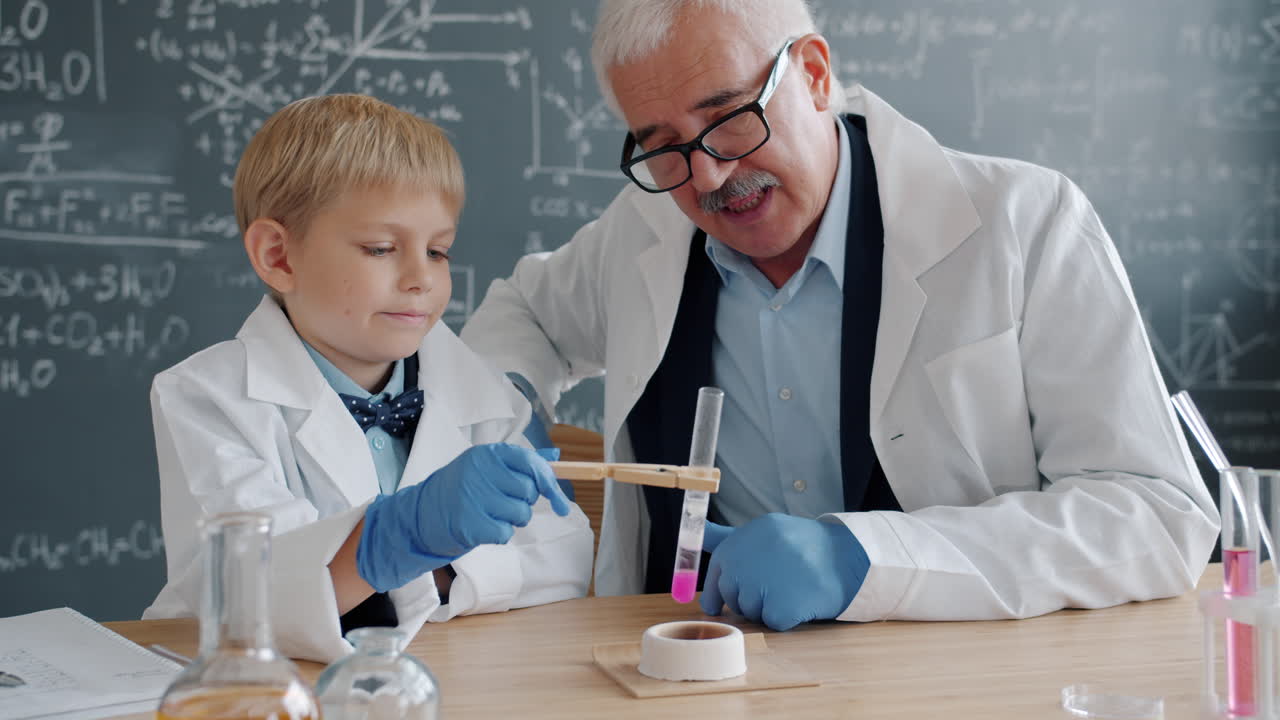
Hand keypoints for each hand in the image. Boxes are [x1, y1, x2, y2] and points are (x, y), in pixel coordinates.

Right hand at [357, 444, 570, 591]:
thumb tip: (556, 456)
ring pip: (520, 513)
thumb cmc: (460, 491)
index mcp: (485, 454)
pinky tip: (482, 527)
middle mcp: (479, 472)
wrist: (420, 516)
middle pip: (528, 491)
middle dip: (523, 503)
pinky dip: (499, 535)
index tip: (560, 502)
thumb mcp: (485, 469)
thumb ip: (520, 462)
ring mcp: (473, 497)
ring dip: (511, 520)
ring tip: (489, 514)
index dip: (549, 482)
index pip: (529, 462)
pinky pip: (506, 533)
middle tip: (502, 504)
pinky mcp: (470, 524)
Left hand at [699, 513, 868, 630]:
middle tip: (778, 584)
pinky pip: (773, 622)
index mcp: (743, 538)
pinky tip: (802, 599)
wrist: (848, 556)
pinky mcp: (781, 607)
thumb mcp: (766, 531)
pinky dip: (787, 617)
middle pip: (732, 595)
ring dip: (769, 608)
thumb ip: (728, 538)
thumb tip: (697, 531)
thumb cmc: (804, 547)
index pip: (717, 571)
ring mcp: (763, 584)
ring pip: (751, 612)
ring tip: (792, 587)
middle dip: (750, 598)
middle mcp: (747, 559)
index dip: (720, 590)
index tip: (720, 602)